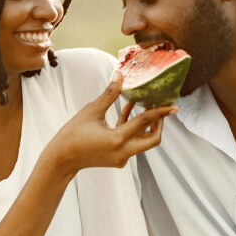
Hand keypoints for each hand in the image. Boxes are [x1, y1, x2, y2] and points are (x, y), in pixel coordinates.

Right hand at [46, 71, 176, 176]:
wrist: (61, 159)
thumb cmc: (72, 135)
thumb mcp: (91, 111)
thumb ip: (109, 94)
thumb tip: (119, 75)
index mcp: (117, 140)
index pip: (144, 123)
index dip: (160, 112)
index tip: (173, 106)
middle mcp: (123, 152)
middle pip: (152, 139)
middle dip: (158, 123)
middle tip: (159, 106)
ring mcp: (121, 158)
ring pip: (143, 141)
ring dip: (144, 124)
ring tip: (142, 102)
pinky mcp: (118, 159)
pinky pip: (132, 143)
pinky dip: (132, 128)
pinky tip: (128, 110)